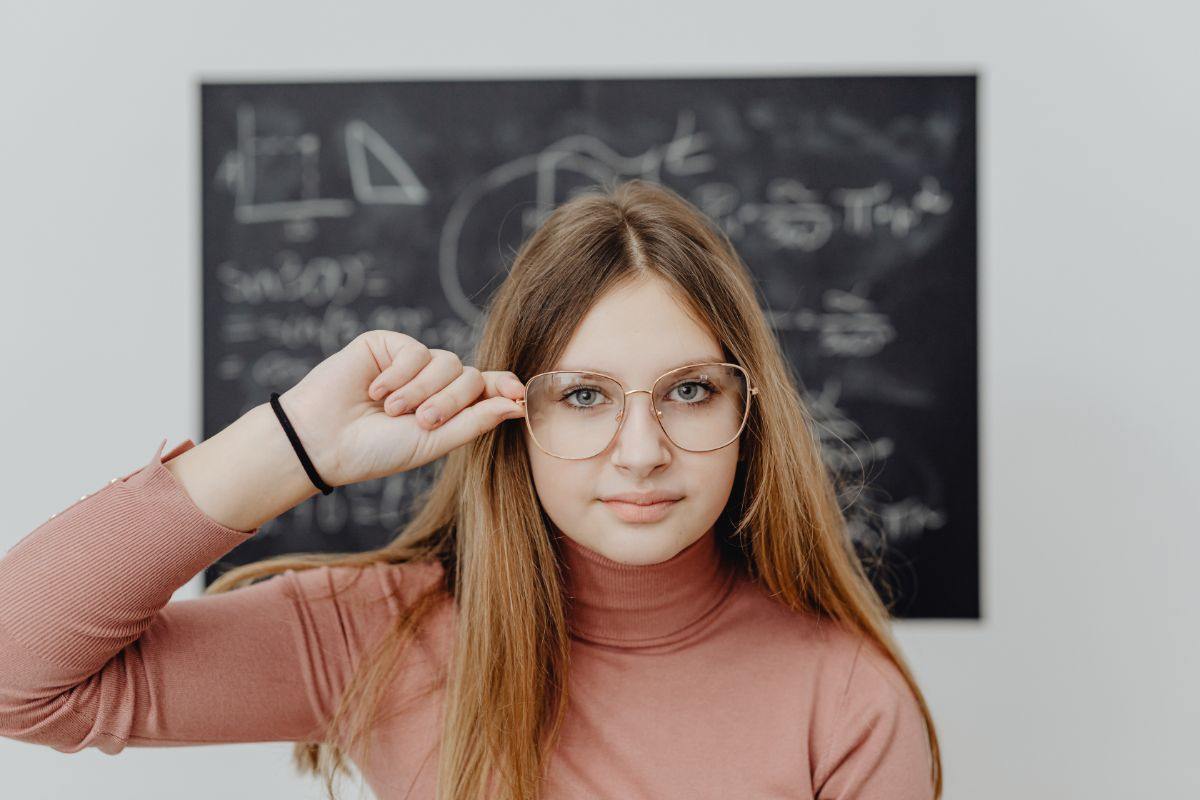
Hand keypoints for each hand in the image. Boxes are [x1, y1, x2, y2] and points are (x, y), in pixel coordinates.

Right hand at [275, 330, 525, 486]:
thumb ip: (476, 421)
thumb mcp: (434, 442)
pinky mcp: (388, 345)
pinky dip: (399, 375)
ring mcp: (411, 362)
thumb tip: (518, 402)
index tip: (518, 394)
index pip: (487, 389)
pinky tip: (375, 392)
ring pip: (446, 362)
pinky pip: (415, 350)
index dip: (505, 387)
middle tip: (420, 422)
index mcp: (448, 408)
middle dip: (449, 401)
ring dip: (421, 391)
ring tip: (391, 411)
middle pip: (470, 377)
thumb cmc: (376, 450)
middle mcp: (433, 383)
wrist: (323, 441)